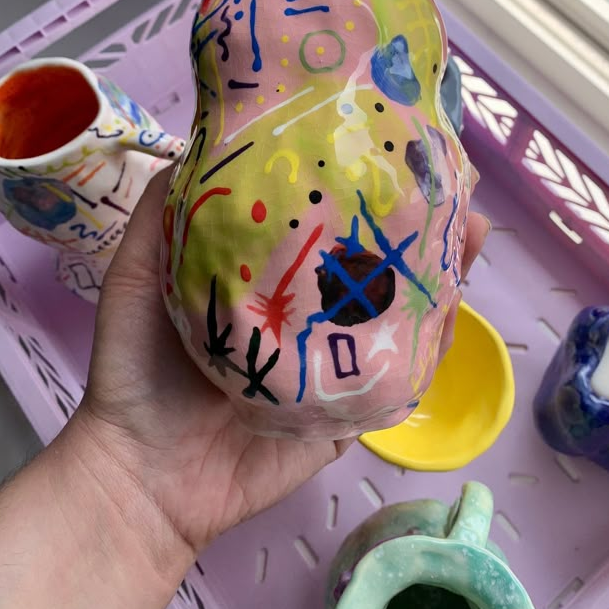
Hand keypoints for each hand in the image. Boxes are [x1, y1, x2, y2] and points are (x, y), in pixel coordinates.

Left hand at [76, 168, 489, 563]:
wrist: (144, 469)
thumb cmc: (136, 366)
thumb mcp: (137, 272)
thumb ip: (162, 212)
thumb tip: (199, 138)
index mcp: (268, 276)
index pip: (326, 221)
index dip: (360, 184)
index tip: (390, 142)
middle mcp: (310, 311)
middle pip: (376, 259)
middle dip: (420, 220)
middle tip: (452, 182)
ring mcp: (335, 360)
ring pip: (402, 311)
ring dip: (443, 273)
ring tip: (471, 230)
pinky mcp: (350, 409)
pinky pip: (401, 374)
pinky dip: (434, 343)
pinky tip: (453, 306)